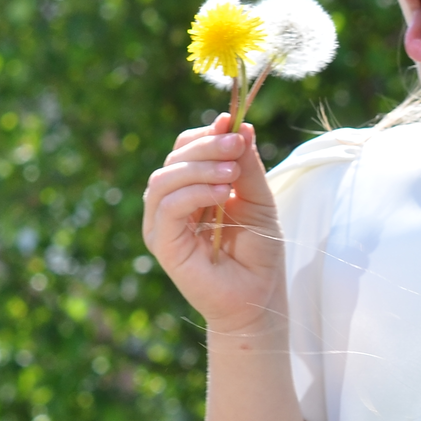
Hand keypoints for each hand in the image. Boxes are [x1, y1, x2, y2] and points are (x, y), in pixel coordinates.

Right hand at [140, 114, 285, 332]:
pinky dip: (194, 192)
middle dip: (206, 146)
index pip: (186, 149)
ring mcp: (162, 224)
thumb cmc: (258, 253)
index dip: (206, 133)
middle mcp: (171, 204)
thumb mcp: (259, 200)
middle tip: (236, 145)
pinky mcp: (162, 243)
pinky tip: (223, 194)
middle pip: (174, 158)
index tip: (234, 123)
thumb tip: (241, 124)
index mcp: (191, 189)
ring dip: (200, 168)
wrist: (259, 298)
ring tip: (232, 175)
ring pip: (165, 178)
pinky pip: (167, 207)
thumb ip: (247, 166)